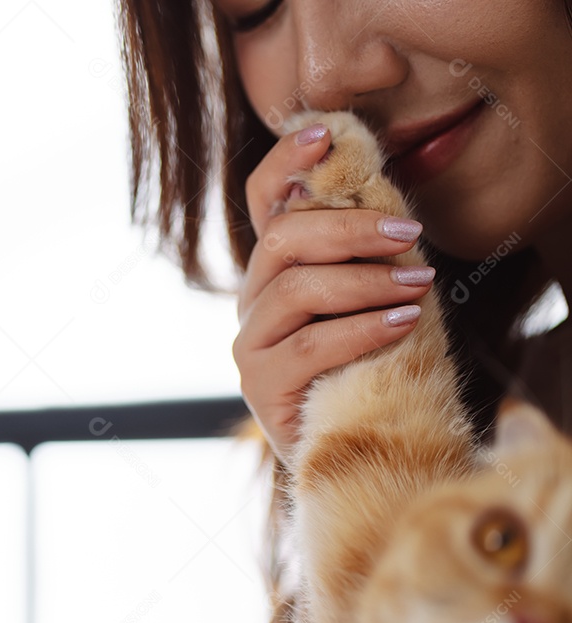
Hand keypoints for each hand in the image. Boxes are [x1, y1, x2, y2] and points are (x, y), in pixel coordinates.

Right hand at [231, 123, 432, 460]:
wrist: (348, 441)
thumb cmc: (365, 358)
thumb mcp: (366, 295)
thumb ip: (362, 252)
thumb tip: (387, 194)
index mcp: (274, 266)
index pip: (264, 200)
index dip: (286, 162)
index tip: (325, 135)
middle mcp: (251, 296)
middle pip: (282, 240)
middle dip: (349, 229)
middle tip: (407, 233)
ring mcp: (249, 341)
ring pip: (296, 289)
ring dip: (366, 281)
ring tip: (419, 283)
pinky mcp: (259, 383)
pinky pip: (308, 345)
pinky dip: (363, 328)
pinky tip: (405, 322)